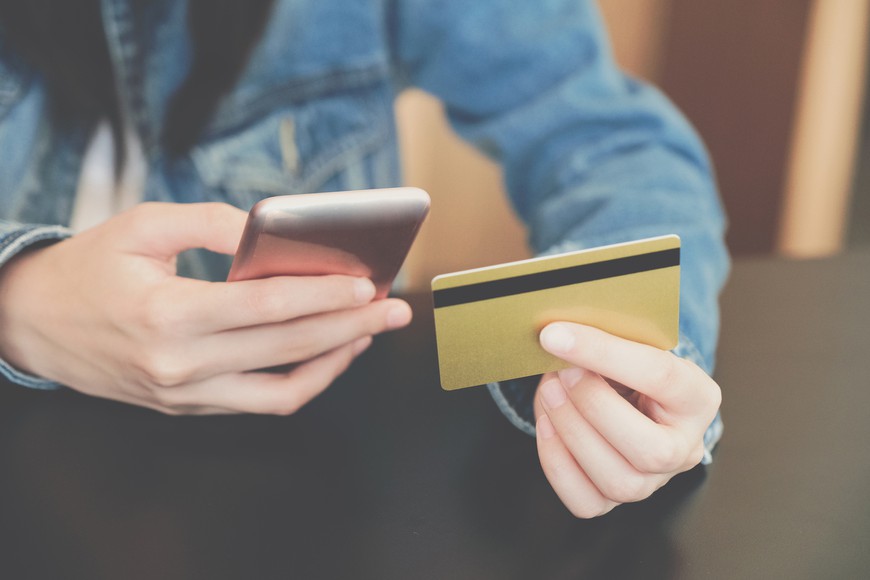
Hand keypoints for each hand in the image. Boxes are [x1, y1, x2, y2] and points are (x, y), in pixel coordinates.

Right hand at [0, 202, 410, 414]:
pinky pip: (260, 401)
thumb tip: (273, 230)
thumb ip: (212, 222)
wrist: (35, 324)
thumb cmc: (89, 269)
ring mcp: (185, 395)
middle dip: (351, 327)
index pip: (266, 307)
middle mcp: (179, 365)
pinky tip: (326, 353)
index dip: (324, 295)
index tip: (366, 284)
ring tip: (368, 333)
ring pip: (282, 390)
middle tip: (393, 309)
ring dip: (334, 361)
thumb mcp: (143, 226)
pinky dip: (301, 380)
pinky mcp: (189, 407)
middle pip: (287, 348)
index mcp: (167, 315)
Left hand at [533, 322, 720, 517]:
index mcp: (698, 398)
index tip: (557, 335)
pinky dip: (557, 463)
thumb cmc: (626, 366)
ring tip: (550, 393)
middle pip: (650, 449)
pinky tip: (547, 425)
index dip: (603, 353)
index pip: (660, 375)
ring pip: (619, 481)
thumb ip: (606, 339)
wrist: (626, 394)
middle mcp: (684, 449)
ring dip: (571, 432)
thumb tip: (558, 336)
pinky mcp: (615, 501)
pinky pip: (586, 502)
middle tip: (560, 372)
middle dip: (593, 407)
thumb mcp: (629, 343)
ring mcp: (652, 482)